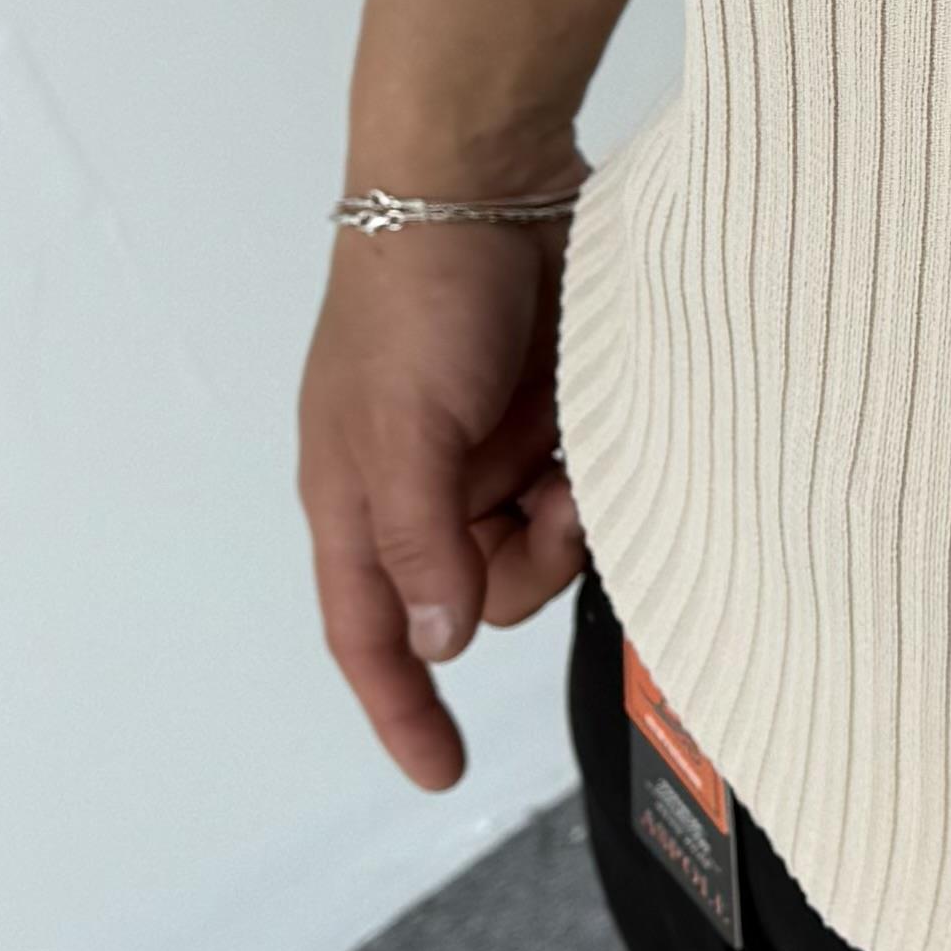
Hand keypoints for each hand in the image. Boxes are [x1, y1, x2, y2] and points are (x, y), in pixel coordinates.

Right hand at [295, 207, 587, 789]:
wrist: (484, 176)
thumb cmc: (415, 295)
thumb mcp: (401, 428)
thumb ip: (420, 540)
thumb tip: (441, 641)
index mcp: (355, 499)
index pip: (369, 633)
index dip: (399, 710)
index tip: (440, 773)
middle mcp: (420, 489)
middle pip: (478, 596)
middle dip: (523, 565)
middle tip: (550, 499)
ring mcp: (486, 453)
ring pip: (540, 548)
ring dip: (568, 519)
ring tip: (573, 454)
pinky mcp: (547, 417)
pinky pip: (579, 490)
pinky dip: (594, 481)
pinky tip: (595, 435)